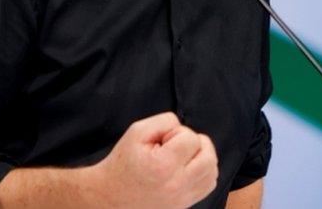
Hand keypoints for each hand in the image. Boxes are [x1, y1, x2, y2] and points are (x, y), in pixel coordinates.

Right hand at [91, 112, 218, 207]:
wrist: (110, 196)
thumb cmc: (123, 162)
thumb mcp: (136, 131)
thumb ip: (164, 121)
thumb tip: (183, 127)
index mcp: (163, 166)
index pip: (191, 139)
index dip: (177, 133)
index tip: (161, 141)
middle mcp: (177, 185)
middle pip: (208, 157)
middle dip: (196, 144)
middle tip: (177, 145)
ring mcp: (182, 198)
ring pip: (212, 172)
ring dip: (202, 157)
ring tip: (183, 156)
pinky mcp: (184, 205)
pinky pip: (208, 185)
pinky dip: (204, 172)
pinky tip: (188, 167)